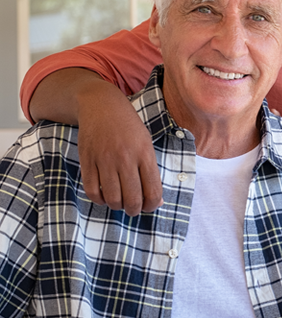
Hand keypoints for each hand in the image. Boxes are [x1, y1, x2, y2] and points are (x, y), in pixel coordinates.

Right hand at [77, 81, 162, 215]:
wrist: (102, 106)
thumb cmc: (129, 128)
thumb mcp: (146, 144)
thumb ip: (152, 171)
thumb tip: (157, 200)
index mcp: (145, 154)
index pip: (152, 191)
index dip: (152, 205)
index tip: (149, 206)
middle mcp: (126, 158)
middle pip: (132, 199)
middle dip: (134, 211)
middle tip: (133, 209)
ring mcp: (105, 160)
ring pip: (112, 198)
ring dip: (117, 206)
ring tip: (119, 203)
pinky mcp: (88, 161)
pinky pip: (92, 190)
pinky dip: (99, 200)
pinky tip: (104, 197)